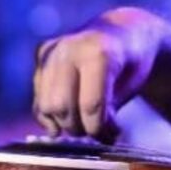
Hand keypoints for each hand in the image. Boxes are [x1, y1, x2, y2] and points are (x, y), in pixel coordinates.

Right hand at [32, 6, 166, 142]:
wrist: (123, 31)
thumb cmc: (132, 62)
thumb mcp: (131, 84)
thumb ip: (110, 110)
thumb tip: (98, 138)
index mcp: (97, 51)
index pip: (90, 104)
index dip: (100, 126)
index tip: (112, 133)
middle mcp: (69, 47)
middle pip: (62, 106)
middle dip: (80, 127)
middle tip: (98, 130)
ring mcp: (53, 49)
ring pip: (46, 105)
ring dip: (65, 123)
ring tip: (85, 121)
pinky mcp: (42, 55)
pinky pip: (38, 97)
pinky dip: (51, 116)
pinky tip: (69, 117)